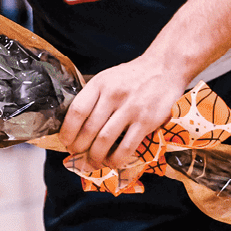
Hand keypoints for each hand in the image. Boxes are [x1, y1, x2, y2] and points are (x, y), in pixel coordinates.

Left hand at [57, 54, 185, 173]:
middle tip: (78, 155)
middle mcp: (113, 95)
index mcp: (100, 83)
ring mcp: (130, 108)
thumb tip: (75, 122)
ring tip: (93, 162)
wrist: (164, 68)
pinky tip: (112, 161)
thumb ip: (94, 96)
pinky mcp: (146, 121)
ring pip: (105, 140)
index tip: (65, 141)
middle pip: (88, 128)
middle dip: (79, 147)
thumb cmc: (133, 76)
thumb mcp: (108, 78)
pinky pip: (127, 146)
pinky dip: (116, 158)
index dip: (67, 130)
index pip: (77, 110)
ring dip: (96, 156)